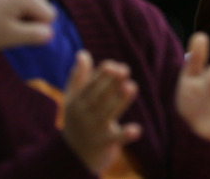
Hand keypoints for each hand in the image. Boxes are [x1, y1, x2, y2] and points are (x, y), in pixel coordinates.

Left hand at [0, 0, 54, 49]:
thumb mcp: (10, 36)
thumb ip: (35, 35)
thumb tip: (51, 33)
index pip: (50, 15)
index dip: (36, 28)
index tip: (17, 32)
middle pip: (41, 8)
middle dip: (30, 20)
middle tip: (8, 28)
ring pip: (31, 4)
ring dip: (22, 16)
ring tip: (2, 23)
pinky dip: (14, 10)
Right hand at [62, 51, 140, 174]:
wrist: (74, 156)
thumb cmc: (77, 120)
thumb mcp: (73, 99)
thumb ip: (78, 77)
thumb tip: (82, 53)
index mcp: (76, 102)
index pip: (88, 86)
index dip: (101, 75)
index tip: (113, 65)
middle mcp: (84, 115)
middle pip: (98, 97)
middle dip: (111, 84)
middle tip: (125, 70)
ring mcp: (94, 130)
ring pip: (108, 114)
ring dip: (119, 101)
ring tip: (131, 87)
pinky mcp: (105, 144)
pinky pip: (116, 138)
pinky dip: (126, 135)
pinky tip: (136, 129)